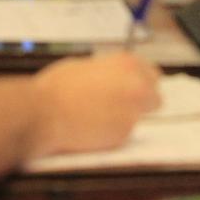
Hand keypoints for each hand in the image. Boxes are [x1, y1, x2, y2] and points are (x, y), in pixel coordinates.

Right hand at [31, 52, 159, 156]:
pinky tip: (93, 127)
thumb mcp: (83, 65)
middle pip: (155, 98)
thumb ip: (106, 71)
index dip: (140, 81)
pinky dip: (112, 132)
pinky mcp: (123, 135)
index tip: (132, 86)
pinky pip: (123, 134)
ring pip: (138, 118)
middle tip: (121, 104)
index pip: (152, 74)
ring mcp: (132, 113)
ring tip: (98, 115)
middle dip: (141, 102)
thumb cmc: (58, 86)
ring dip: (124, 118)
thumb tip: (110, 77)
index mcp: (127, 64)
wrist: (45, 113)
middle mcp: (136, 87)